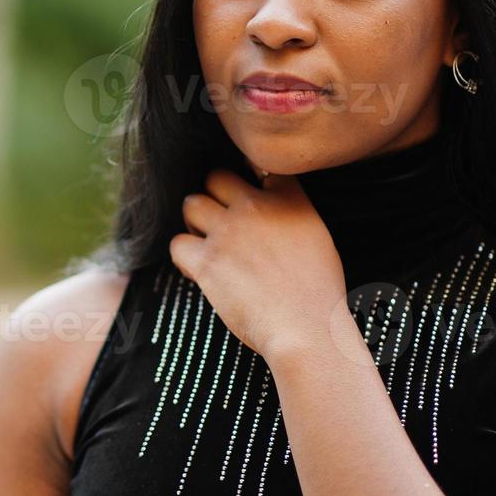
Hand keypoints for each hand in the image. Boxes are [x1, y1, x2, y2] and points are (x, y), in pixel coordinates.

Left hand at [168, 169, 347, 359]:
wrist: (308, 329)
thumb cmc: (318, 294)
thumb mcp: (318, 238)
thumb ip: (292, 214)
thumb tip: (270, 208)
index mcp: (289, 201)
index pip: (259, 166)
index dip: (248, 179)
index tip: (246, 196)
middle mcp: (256, 208)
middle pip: (216, 178)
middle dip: (213, 196)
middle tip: (219, 221)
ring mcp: (229, 233)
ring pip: (191, 204)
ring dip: (194, 221)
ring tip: (205, 242)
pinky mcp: (208, 261)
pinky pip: (177, 243)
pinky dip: (183, 256)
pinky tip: (197, 269)